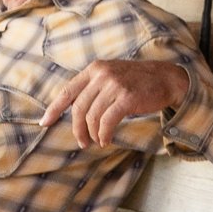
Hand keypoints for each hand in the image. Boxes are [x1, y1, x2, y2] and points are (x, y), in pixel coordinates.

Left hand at [41, 60, 191, 146]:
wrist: (168, 79)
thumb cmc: (139, 81)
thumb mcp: (113, 76)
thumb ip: (95, 86)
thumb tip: (75, 110)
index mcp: (95, 69)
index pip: (67, 91)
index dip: (54, 109)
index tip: (44, 123)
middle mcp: (102, 75)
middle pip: (79, 108)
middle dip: (77, 129)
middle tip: (82, 142)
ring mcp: (114, 85)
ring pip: (92, 117)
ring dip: (92, 134)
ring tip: (97, 141)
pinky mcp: (126, 98)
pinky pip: (107, 122)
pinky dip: (104, 134)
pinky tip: (106, 140)